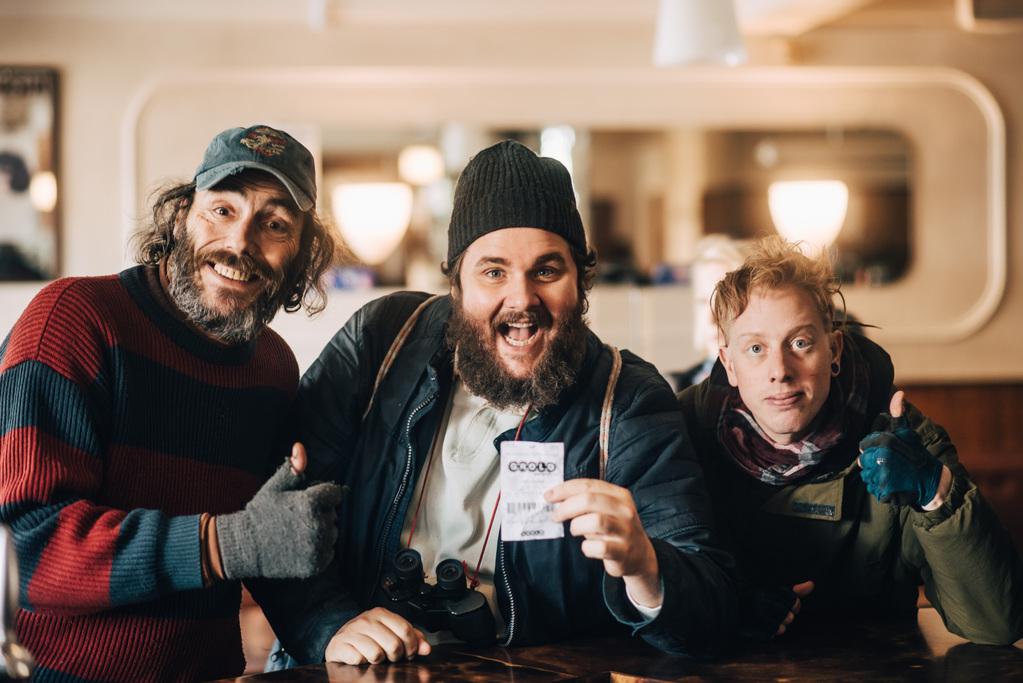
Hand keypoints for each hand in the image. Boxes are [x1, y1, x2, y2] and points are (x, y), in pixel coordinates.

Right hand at [215, 443, 343, 579]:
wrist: (245, 547)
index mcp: (311, 503)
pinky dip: (319, 549)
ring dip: (321, 531)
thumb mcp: (275, 487)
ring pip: (333, 533)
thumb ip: (293, 467)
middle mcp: (318, 525)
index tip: (304, 500)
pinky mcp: (316, 564)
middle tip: (296, 517)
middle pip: (333, 513)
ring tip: (297, 531)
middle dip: (320, 512)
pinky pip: (329, 552)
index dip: (321, 495)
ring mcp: (318, 547)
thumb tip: (300, 446)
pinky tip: (300, 545)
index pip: (335, 493)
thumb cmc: (260, 513)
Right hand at [325, 607, 431, 664]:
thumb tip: (426, 648)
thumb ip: (410, 638)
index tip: (409, 653)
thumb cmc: (367, 637)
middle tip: (391, 657)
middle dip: (396, 656)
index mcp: (381, 614)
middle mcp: (367, 620)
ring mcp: (352, 632)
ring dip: (378, 661)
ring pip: (377, 654)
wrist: (340, 640)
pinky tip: (361, 657)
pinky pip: (359, 659)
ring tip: (375, 657)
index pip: (405, 630)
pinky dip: (362, 663)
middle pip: (394, 644)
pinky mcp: (341, 645)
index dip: (411, 646)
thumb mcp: (389, 632)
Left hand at [545, 478, 660, 605]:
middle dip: (566, 507)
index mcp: (620, 495)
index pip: (588, 485)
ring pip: (595, 521)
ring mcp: (626, 531)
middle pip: (589, 500)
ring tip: (575, 531)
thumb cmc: (615, 529)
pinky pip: (598, 548)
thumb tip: (556, 497)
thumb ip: (587, 501)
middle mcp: (625, 510)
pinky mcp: (623, 552)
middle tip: (555, 515)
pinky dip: (587, 548)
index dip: (565, 489)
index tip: (549, 495)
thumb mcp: (607, 510)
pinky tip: (588, 548)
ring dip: (577, 526)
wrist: (640, 556)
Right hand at [740, 581, 813, 640]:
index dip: (795, 605)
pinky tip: (765, 628)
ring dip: (779, 627)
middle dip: (787, 617)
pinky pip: (768, 635)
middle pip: (788, 616)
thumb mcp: (774, 592)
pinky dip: (769, 633)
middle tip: (781, 614)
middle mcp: (760, 601)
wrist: (732, 606)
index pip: (792, 599)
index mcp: (766, 590)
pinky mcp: (749, 627)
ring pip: (780, 628)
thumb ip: (793, 591)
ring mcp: (754, 615)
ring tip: (773, 621)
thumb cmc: (757, 599)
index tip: (791, 606)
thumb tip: (812, 584)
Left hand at [858, 391, 944, 507]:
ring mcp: (884, 476)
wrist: (933, 481)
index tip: (885, 452)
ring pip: (866, 475)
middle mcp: (883, 459)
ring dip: (876, 476)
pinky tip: (893, 484)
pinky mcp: (885, 491)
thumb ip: (898, 415)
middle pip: (863, 461)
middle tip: (891, 465)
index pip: (863, 446)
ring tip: (893, 474)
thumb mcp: (908, 433)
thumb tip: (899, 392)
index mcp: (886, 443)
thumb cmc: (916, 454)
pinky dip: (880, 488)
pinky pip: (872, 489)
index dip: (872, 450)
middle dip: (873, 463)